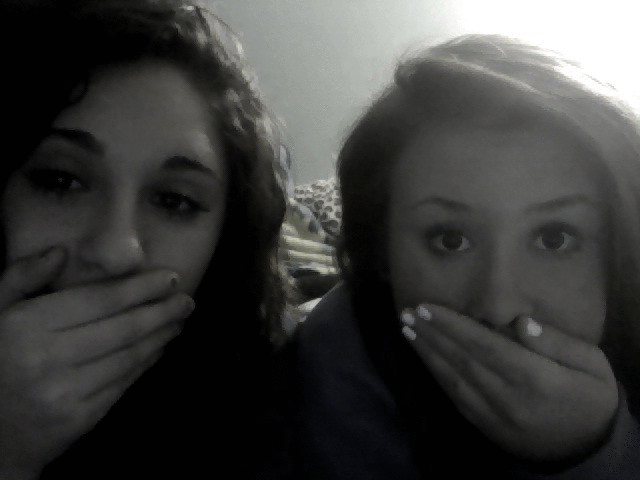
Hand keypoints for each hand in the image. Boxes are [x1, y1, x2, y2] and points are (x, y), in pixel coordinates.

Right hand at [0, 247, 194, 476]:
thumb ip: (21, 278)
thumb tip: (61, 252)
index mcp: (26, 326)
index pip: (99, 300)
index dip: (141, 288)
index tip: (170, 278)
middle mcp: (46, 359)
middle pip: (123, 328)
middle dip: (162, 312)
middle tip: (187, 300)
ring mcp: (64, 393)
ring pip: (129, 357)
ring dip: (161, 337)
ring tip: (179, 321)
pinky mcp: (79, 419)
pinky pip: (123, 384)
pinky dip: (146, 363)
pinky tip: (159, 348)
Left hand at [400, 304, 617, 461]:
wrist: (587, 451)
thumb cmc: (590, 399)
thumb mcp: (593, 366)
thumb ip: (557, 343)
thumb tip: (520, 323)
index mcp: (536, 378)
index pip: (484, 345)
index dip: (452, 325)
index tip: (427, 307)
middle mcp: (508, 398)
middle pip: (461, 360)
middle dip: (431, 334)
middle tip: (407, 312)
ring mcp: (493, 416)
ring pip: (452, 380)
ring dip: (426, 353)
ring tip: (407, 329)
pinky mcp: (485, 427)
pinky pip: (455, 398)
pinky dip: (436, 375)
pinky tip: (424, 357)